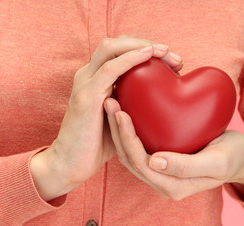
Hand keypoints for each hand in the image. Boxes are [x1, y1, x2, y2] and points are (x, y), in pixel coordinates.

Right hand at [30, 36, 183, 200]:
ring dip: (141, 46)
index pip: (120, 50)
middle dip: (146, 43)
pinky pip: (110, 68)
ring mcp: (85, 83)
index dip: (145, 49)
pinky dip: (130, 58)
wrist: (71, 165)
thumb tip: (163, 99)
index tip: (173, 61)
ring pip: (112, 48)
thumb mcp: (120, 118)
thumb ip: (133, 103)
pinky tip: (148, 55)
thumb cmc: (99, 144)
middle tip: (173, 55)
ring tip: (165, 52)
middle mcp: (88, 75)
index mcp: (96, 78)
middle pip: (117, 43)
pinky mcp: (87, 96)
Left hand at [105, 98, 243, 200]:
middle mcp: (162, 181)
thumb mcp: (218, 162)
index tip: (122, 112)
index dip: (128, 140)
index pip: (141, 164)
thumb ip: (188, 166)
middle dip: (117, 131)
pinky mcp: (160, 160)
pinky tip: (126, 108)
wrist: (238, 156)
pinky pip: (139, 146)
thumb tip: (155, 162)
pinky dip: (129, 129)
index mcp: (173, 186)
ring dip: (119, 129)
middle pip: (130, 158)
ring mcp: (160, 172)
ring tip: (112, 102)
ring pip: (130, 152)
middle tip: (110, 102)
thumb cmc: (232, 157)